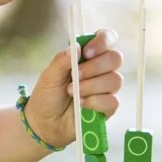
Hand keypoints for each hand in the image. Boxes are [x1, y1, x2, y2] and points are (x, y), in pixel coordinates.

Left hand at [23, 29, 122, 147]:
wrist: (45, 123)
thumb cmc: (48, 95)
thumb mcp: (49, 75)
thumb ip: (62, 60)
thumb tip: (76, 47)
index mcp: (89, 55)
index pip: (108, 38)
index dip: (102, 41)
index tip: (86, 52)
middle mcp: (101, 69)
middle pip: (115, 58)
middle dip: (95, 67)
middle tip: (75, 76)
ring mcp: (107, 88)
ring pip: (115, 80)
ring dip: (92, 86)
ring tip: (73, 93)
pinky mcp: (108, 107)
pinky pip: (113, 101)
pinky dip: (95, 102)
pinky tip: (82, 104)